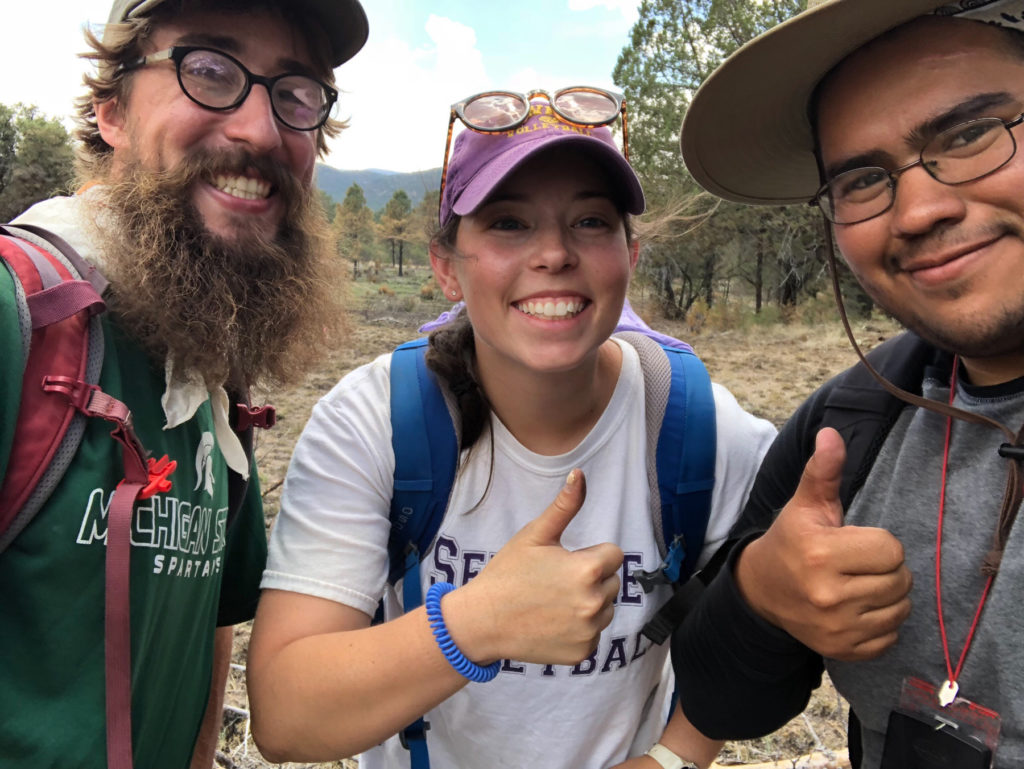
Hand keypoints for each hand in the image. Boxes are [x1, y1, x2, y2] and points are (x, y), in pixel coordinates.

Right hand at [450, 469, 623, 665]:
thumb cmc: (507, 573)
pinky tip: (552, 623)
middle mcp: (595, 603)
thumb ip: (564, 506)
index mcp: (587, 570)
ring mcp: (590, 632)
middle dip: (591, 578)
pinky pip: (594, 634)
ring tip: (553, 603)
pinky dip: (579, 630)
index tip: (565, 562)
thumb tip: (580, 474)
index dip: (590, 555)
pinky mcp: (582, 653)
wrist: (482, 621)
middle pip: (611, 582)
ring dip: (588, 604)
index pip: (613, 554)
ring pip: (605, 608)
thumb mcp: (535, 535)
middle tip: (555, 582)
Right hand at [735, 428, 911, 659]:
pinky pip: (890, 637)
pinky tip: (858, 609)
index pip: (892, 549)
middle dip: (886, 569)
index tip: (855, 542)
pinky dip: (882, 623)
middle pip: (900, 580)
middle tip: (858, 564)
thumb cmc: (791, 542)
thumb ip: (823, 470)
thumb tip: (830, 434)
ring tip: (860, 585)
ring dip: (888, 596)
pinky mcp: (843, 651)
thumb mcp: (805, 505)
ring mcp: (836, 628)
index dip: (878, 542)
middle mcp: (828, 595)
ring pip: (900, 609)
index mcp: (821, 554)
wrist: (762, 591)